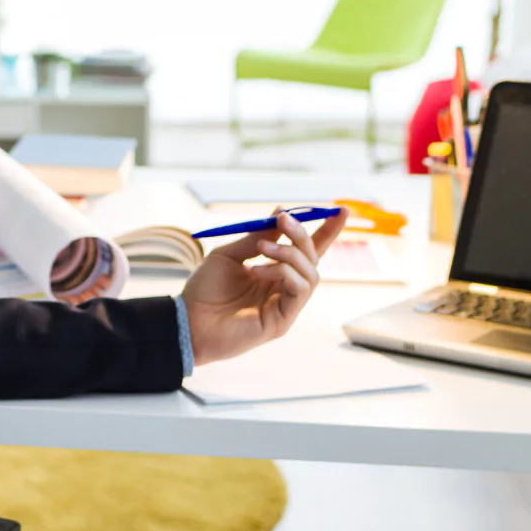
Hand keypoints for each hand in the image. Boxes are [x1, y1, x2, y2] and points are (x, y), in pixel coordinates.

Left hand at [181, 207, 348, 366]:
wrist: (188, 320)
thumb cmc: (205, 290)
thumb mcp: (229, 254)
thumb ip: (255, 236)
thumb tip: (281, 212)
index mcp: (275, 271)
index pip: (308, 250)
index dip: (327, 231)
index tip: (342, 210)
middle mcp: (285, 288)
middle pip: (313, 258)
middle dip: (303, 234)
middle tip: (284, 219)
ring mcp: (286, 305)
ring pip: (311, 273)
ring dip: (289, 253)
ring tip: (262, 247)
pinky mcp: (283, 320)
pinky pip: (299, 290)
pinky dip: (281, 273)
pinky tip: (256, 271)